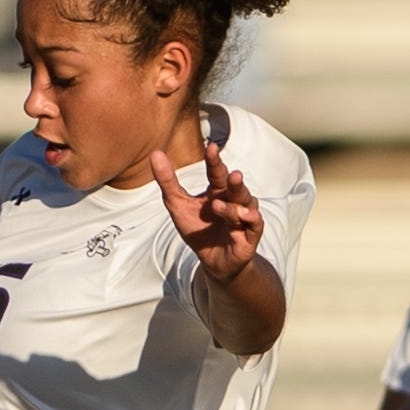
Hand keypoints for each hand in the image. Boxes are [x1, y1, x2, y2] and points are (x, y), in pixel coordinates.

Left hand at [149, 142, 263, 282]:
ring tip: (216, 205)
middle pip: (236, 187)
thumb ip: (167, 181)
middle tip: (232, 174)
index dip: (214, 161)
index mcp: (217, 191)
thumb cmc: (198, 230)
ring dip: (232, 205)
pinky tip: (243, 215)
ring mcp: (243, 216)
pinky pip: (255, 223)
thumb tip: (154, 153)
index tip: (211, 147)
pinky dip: (250, 218)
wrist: (211, 262)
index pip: (217, 172)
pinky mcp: (250, 235)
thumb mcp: (178, 205)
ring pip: (245, 204)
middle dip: (234, 181)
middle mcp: (233, 200)